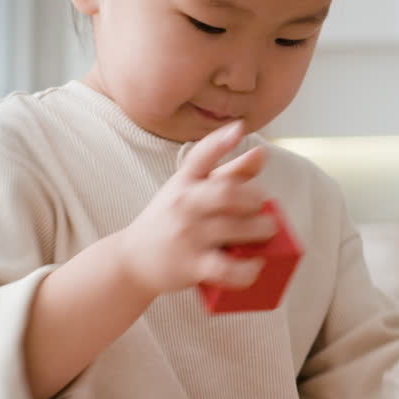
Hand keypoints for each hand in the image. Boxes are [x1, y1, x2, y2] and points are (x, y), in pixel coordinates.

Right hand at [113, 120, 274, 296]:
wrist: (132, 260)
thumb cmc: (171, 219)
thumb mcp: (190, 190)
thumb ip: (229, 173)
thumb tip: (263, 152)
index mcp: (184, 182)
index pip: (201, 156)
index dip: (220, 141)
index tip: (238, 129)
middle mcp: (184, 204)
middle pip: (226, 193)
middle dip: (254, 198)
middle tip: (262, 206)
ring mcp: (187, 235)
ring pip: (233, 227)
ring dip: (259, 230)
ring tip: (266, 232)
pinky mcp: (191, 266)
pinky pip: (225, 268)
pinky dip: (246, 269)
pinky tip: (255, 265)